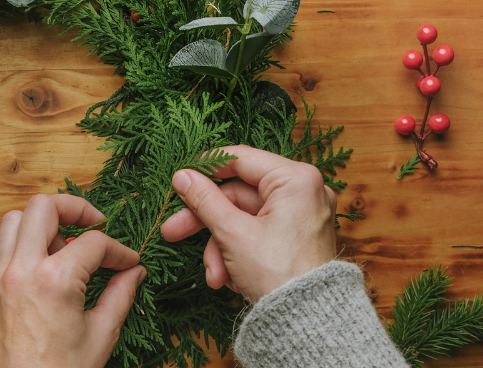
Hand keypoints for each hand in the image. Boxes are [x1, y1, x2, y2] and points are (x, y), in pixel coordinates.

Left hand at [0, 194, 145, 367]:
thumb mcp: (101, 335)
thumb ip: (120, 295)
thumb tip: (133, 272)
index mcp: (55, 281)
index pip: (94, 243)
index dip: (119, 251)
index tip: (128, 264)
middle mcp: (21, 271)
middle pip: (45, 207)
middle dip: (75, 208)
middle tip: (93, 224)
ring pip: (13, 220)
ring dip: (40, 224)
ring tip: (61, 245)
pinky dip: (12, 243)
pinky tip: (32, 260)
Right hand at [161, 145, 336, 300]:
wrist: (308, 323)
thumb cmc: (280, 275)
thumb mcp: (232, 233)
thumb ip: (204, 200)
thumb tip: (182, 177)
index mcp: (296, 180)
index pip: (240, 159)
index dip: (205, 168)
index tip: (179, 179)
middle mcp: (303, 192)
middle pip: (238, 196)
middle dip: (206, 224)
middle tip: (173, 231)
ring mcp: (301, 216)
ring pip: (244, 220)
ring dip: (220, 247)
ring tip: (214, 275)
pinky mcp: (297, 238)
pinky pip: (257, 235)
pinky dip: (238, 253)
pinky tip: (230, 278)